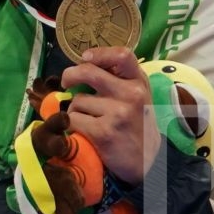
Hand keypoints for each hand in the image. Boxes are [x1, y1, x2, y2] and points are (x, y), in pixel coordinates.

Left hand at [59, 47, 157, 185]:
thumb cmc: (136, 124)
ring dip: (76, 110)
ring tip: (90, 119)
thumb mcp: (138, 95)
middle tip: (67, 82)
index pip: (122, 55)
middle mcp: (131, 94)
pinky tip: (86, 131)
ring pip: (77, 100)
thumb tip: (83, 63)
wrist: (146, 160)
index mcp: (139, 81)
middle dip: (70, 75)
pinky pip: (74, 120)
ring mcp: (117, 113)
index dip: (99, 53)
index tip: (85, 58)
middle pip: (88, 72)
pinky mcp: (103, 132)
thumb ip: (119, 78)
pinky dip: (74, 125)